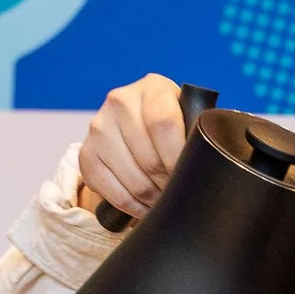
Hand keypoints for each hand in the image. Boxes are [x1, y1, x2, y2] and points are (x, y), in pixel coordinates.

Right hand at [76, 75, 185, 219]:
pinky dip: (131, 205)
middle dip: (168, 184)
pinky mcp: (85, 153)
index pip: (163, 124)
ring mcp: (99, 127)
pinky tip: (144, 206)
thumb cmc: (174, 125)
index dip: (177, 157)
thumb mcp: (189, 117)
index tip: (189, 176)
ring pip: (131, 178)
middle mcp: (120, 101)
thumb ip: (198, 133)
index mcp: (153, 88)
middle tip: (180, 195)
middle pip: (148, 157)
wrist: (137, 124)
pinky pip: (110, 190)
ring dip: (151, 198)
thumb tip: (208, 166)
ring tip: (164, 201)